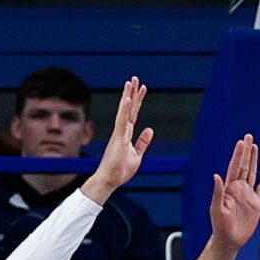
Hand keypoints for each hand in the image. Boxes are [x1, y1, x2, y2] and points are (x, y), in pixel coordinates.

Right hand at [84, 78, 152, 201]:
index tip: (142, 88)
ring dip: (128, 96)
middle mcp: (122, 131)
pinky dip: (124, 110)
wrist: (110, 180)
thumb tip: (149, 129)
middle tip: (135, 78)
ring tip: (131, 82)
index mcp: (127, 134)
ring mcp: (119, 134)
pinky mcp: (118, 139)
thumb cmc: (120, 170)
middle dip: (132, 93)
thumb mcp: (137, 154)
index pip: (133, 113)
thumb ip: (143, 141)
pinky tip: (127, 99)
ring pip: (124, 111)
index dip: (138, 101)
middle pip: (129, 109)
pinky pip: (122, 122)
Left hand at [208, 132, 259, 251]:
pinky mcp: (255, 203)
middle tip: (248, 137)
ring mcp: (247, 194)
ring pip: (252, 173)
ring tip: (255, 147)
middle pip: (244, 165)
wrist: (230, 240)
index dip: (238, 155)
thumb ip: (218, 192)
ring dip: (254, 160)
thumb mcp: (217, 209)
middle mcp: (238, 188)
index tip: (241, 142)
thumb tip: (216, 176)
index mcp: (229, 188)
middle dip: (246, 151)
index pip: (234, 167)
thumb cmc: (220, 226)